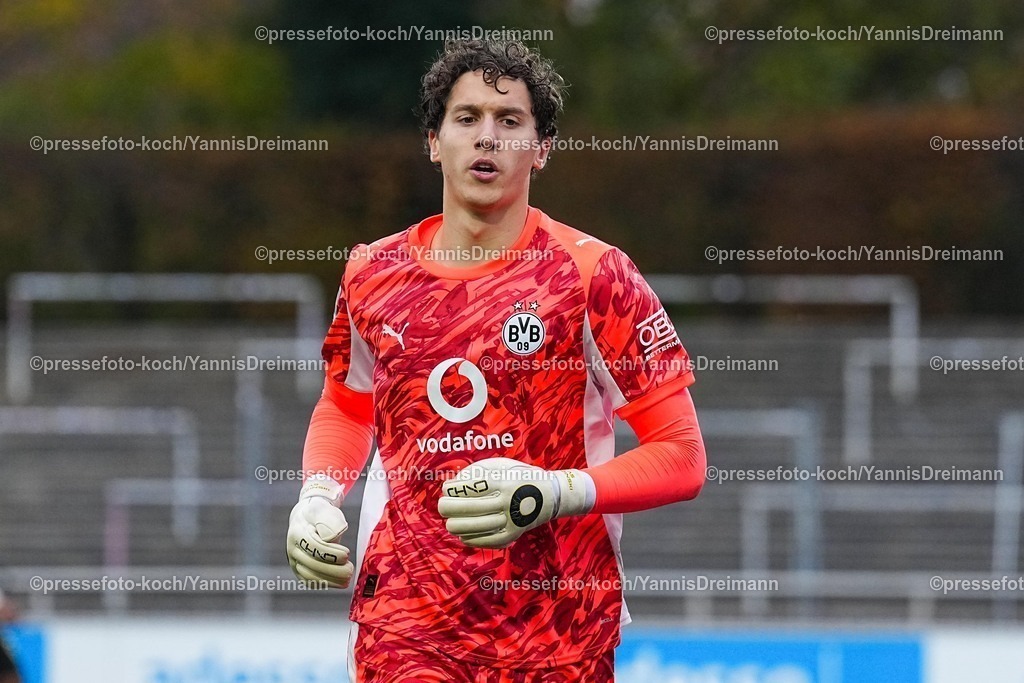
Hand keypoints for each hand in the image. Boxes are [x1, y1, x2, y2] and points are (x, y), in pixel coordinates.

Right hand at [286, 475, 353, 588]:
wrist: (308, 518)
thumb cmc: (319, 514)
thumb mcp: (325, 510)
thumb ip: (330, 521)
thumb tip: (331, 537)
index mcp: (297, 532)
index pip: (313, 547)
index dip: (331, 553)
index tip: (347, 554)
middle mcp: (293, 549)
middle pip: (312, 564)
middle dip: (333, 570)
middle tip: (350, 569)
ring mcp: (294, 561)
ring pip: (310, 576)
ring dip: (330, 580)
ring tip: (347, 579)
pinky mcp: (300, 570)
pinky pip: (310, 581)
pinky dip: (325, 584)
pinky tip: (339, 583)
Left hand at [438, 457, 592, 548]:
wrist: (551, 495)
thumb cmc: (520, 476)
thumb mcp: (503, 465)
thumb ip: (478, 471)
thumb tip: (453, 483)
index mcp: (502, 482)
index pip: (467, 488)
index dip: (451, 489)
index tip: (447, 488)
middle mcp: (506, 501)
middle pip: (464, 509)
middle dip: (446, 507)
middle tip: (443, 504)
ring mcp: (509, 520)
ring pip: (470, 527)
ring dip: (454, 524)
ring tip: (450, 520)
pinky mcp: (512, 535)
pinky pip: (483, 541)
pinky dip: (468, 538)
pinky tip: (462, 533)